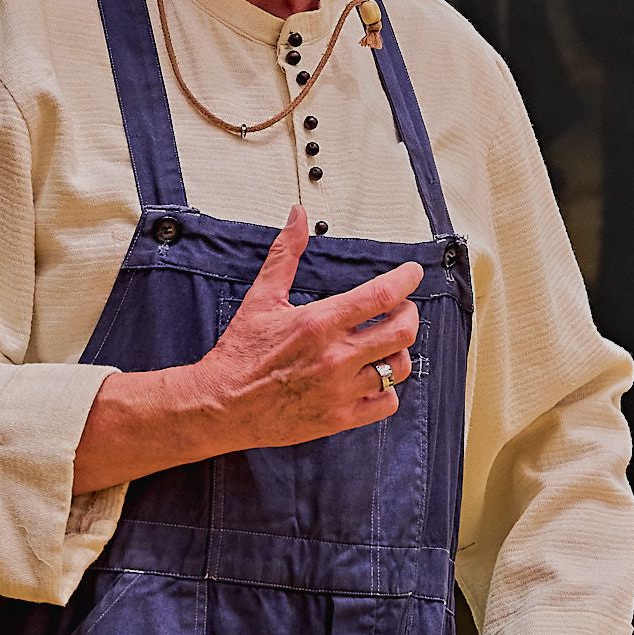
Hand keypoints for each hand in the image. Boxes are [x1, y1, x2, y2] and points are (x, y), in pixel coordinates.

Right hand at [191, 204, 422, 448]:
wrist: (222, 405)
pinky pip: (387, 403)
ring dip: (397, 351)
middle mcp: (336, 357)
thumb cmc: (241, 352)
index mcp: (319, 322)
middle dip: (408, 314)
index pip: (382, 295)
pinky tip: (371, 378)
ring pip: (398, 368)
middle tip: (400, 309)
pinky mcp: (340, 418)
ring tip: (383, 345)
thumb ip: (285, 254)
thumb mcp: (261, 297)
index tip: (412, 273)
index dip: (406, 279)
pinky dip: (386, 389)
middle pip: (403, 331)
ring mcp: (341, 390)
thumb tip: (298, 216)